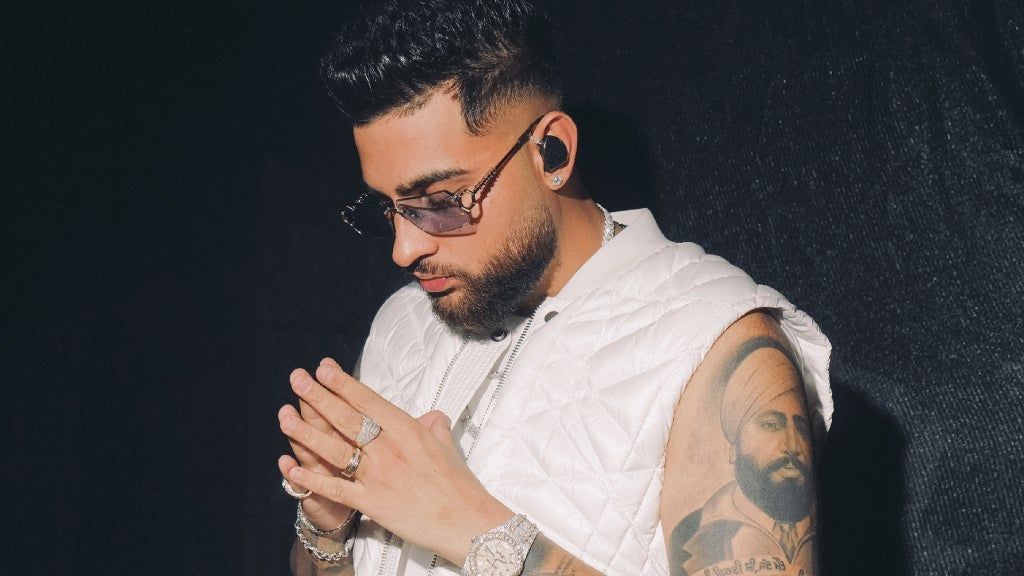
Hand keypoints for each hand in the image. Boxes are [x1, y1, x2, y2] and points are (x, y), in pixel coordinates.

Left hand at [278, 357, 512, 565]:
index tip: (323, 368)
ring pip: (335, 449)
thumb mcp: (447, 444)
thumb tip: (429, 415)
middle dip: (318, 397)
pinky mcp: (372, 503)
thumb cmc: (459, 483)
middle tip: (296, 378)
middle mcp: (390, 449)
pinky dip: (311, 479)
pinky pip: (335, 488)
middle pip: (347, 419)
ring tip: (284, 415)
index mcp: (408, 430)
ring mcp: (379, 476)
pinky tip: (290, 468)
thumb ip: (433, 425)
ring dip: (306, 432)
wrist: (466, 520)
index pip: (369, 401)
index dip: (343, 383)